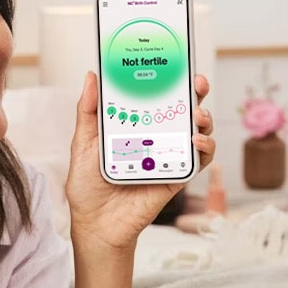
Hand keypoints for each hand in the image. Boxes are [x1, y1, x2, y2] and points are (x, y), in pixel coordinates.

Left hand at [64, 72, 215, 251]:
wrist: (94, 223)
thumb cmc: (87, 184)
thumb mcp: (84, 143)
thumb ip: (88, 111)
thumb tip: (92, 76)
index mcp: (135, 127)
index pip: (156, 99)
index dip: (169, 81)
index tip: (176, 63)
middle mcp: (155, 140)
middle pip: (182, 111)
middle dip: (195, 93)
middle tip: (196, 82)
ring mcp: (167, 158)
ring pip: (197, 132)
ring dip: (203, 119)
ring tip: (197, 113)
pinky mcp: (175, 178)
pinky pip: (196, 161)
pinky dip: (202, 149)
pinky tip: (195, 140)